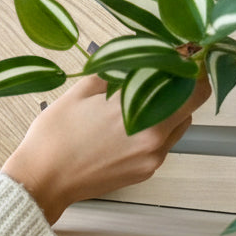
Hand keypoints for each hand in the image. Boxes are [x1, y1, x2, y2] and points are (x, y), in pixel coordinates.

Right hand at [2, 74, 211, 224]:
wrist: (42, 179)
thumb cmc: (54, 137)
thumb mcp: (80, 92)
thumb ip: (114, 71)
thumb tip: (137, 57)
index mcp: (139, 112)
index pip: (193, 87)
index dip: (192, 69)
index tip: (182, 58)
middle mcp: (154, 138)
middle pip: (190, 106)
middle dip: (179, 88)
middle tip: (160, 75)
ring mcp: (152, 158)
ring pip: (177, 125)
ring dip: (168, 109)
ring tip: (136, 101)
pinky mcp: (145, 172)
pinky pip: (162, 144)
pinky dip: (154, 129)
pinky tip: (125, 125)